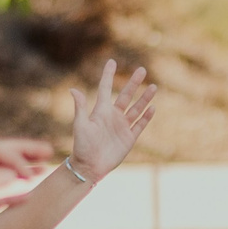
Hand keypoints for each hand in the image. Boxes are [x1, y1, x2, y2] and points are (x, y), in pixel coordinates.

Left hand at [70, 60, 155, 181]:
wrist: (90, 167)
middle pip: (126, 96)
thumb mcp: (80, 125)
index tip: (112, 62)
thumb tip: (73, 90)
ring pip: (136, 109)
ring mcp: (122, 127)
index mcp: (101, 111)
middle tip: (142, 70)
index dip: (109, 75)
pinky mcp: (129, 138)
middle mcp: (113, 116)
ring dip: (145, 98)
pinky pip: (140, 125)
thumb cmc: (82, 146)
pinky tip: (153, 108)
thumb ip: (80, 108)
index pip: (106, 88)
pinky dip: (146, 117)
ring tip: (153, 87)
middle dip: (134, 83)